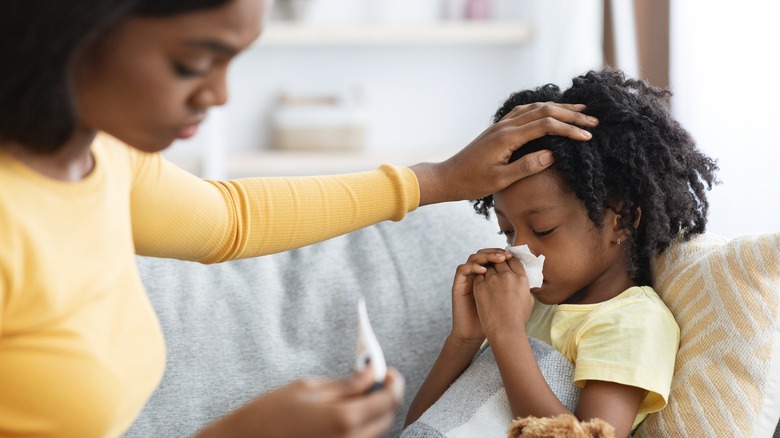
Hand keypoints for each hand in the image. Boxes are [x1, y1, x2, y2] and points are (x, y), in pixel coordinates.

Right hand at [196, 367, 404, 437]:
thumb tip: (373, 372)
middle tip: (372, 380)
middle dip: (384, 397)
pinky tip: (341, 415)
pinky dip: (358, 427)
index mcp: (345, 418)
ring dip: (371, 413)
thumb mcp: (309, 388)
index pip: (389, 400)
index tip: (389, 371)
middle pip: (386, 418)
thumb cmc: (271, 411)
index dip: (394, 382)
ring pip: (374, 432)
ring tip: (353, 397)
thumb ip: (347, 383)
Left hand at [411, 103, 597, 205]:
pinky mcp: (499, 129)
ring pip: (535, 108)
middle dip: (570, 115)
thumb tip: (552, 154)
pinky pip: (525, 112)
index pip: (545, 125)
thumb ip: (526, 166)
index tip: (588, 136)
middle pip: (544, 111)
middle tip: (594, 120)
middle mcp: (505, 126)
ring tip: (580, 111)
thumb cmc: (472, 183)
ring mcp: (501, 125)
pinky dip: (543, 109)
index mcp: (507, 137)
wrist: (447, 177)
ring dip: (559, 108)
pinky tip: (551, 111)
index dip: (569, 129)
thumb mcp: (501, 180)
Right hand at [450, 249, 512, 342]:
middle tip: (505, 255)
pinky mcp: (459, 284)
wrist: (476, 333)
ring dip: (486, 256)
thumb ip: (516, 288)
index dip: (503, 254)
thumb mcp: (509, 301)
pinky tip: (483, 271)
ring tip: (498, 260)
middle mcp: (477, 274)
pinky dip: (472, 267)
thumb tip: (528, 278)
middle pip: (485, 253)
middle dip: (496, 252)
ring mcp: (468, 278)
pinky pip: (462, 269)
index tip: (513, 255)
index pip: (495, 258)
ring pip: (474, 257)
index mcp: (490, 276)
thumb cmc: (495, 319)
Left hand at [473, 256, 534, 339]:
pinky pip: (479, 276)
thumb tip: (521, 280)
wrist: (504, 331)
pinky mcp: (480, 285)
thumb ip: (524, 286)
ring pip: (488, 268)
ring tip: (488, 282)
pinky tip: (482, 288)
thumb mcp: (529, 300)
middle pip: (500, 261)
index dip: (509, 260)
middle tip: (495, 270)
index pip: (514, 260)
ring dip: (488, 272)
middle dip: (497, 264)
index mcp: (521, 278)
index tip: (506, 263)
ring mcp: (492, 280)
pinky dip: (480, 279)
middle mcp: (507, 276)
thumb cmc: (518, 319)